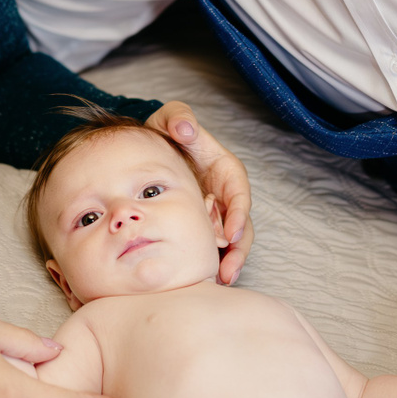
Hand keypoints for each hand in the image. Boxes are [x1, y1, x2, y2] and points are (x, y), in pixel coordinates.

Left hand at [146, 101, 254, 283]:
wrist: (154, 150)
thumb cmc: (168, 133)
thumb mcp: (171, 119)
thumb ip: (179, 118)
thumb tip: (185, 128)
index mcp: (226, 171)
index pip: (239, 194)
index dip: (238, 214)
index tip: (232, 233)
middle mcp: (226, 196)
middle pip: (241, 226)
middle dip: (239, 249)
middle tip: (229, 269)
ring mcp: (216, 213)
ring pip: (231, 241)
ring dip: (230, 260)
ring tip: (222, 279)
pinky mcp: (203, 226)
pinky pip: (212, 246)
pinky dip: (211, 261)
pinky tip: (205, 279)